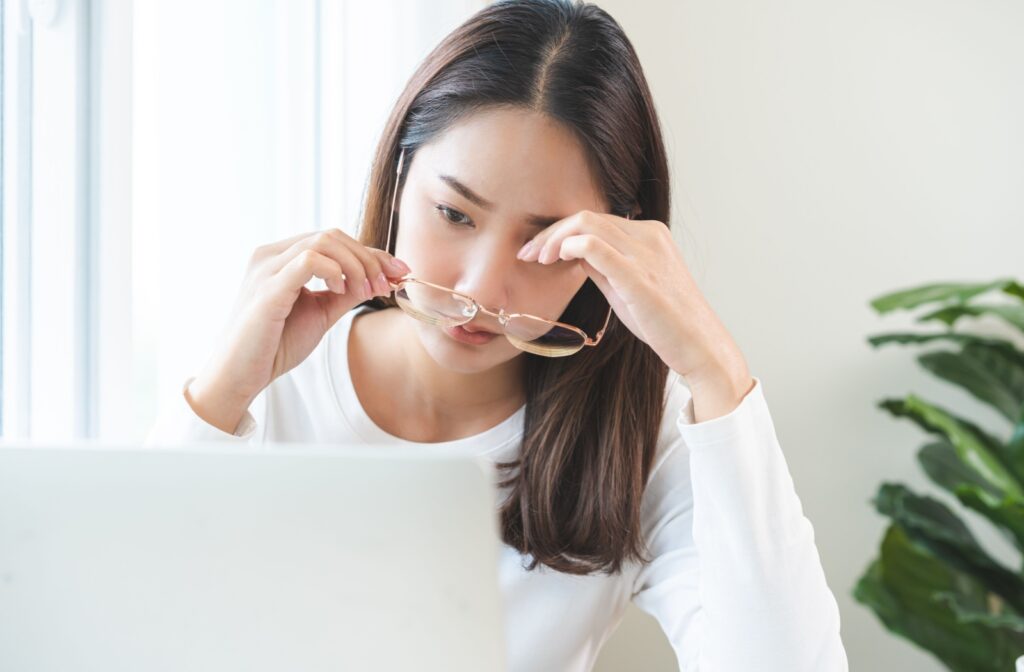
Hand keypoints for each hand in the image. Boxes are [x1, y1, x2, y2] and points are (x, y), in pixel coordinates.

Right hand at [188, 228, 409, 430]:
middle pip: (332, 235)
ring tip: (368, 290)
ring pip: (323, 241)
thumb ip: (346, 293)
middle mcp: (270, 255)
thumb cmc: (274, 346)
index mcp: (280, 258)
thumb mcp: (320, 314)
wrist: (239, 376)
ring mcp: (266, 268)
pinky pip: (308, 261)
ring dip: (356, 264)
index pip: (333, 240)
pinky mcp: (267, 288)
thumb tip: (379, 278)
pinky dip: (334, 271)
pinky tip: (341, 292)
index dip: (371, 253)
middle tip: (387, 285)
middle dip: (369, 258)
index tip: (400, 272)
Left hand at [517, 210, 753, 419]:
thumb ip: (604, 266)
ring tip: (537, 259)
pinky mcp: (639, 277)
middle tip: (527, 254)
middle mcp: (648, 236)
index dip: (559, 232)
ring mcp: (645, 254)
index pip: (595, 220)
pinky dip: (570, 246)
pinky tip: (556, 259)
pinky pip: (597, 246)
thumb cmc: (664, 321)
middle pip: (586, 218)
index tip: (536, 252)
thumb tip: (573, 254)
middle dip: (549, 234)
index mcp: (649, 234)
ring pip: (587, 224)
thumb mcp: (628, 286)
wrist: (699, 347)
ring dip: (554, 239)